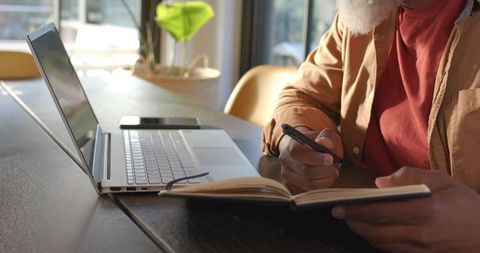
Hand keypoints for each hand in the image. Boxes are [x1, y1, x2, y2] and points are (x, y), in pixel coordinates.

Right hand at [278, 127, 342, 193]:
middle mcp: (286, 160)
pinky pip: (310, 190)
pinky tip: (327, 177)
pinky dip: (322, 185)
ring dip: (326, 179)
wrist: (305, 150)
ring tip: (333, 172)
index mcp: (291, 145)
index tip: (330, 159)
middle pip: (305, 171)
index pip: (299, 153)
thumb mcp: (324, 135)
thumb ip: (327, 136)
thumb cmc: (317, 142)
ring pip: (309, 183)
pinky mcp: (291, 186)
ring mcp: (287, 174)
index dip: (316, 158)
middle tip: (335, 167)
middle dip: (325, 171)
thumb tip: (325, 143)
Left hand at [332, 167, 479, 252]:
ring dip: (362, 232)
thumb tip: (380, 182)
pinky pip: (392, 250)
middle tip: (339, 213)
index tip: (339, 206)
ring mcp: (420, 249)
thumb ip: (411, 177)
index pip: (380, 212)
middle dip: (353, 223)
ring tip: (351, 220)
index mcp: (424, 211)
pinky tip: (373, 231)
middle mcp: (419, 234)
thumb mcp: (444, 181)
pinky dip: (378, 241)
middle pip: (374, 231)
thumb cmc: (468, 205)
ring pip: (380, 243)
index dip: (356, 210)